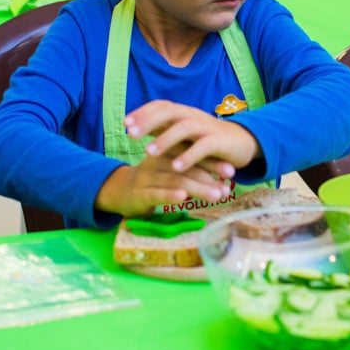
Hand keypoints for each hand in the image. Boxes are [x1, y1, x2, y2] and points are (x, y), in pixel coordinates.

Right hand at [95, 151, 231, 217]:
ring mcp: (147, 177)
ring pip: (175, 180)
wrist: (117, 190)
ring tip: (216, 196)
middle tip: (228, 187)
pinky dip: (169, 195)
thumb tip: (222, 180)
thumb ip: (191, 170)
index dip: (212, 161)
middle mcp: (157, 161)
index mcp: (166, 151)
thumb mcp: (170, 170)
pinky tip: (183, 198)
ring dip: (197, 188)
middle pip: (186, 167)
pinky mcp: (138, 194)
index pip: (192, 153)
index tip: (232, 171)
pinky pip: (155, 194)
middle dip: (209, 177)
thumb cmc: (152, 181)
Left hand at [124, 100, 260, 172]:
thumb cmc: (208, 140)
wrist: (243, 143)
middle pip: (169, 111)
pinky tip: (176, 167)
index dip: (143, 112)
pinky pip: (203, 146)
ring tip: (148, 153)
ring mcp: (207, 127)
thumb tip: (137, 129)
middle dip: (148, 121)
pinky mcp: (220, 141)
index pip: (161, 106)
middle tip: (130, 135)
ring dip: (165, 139)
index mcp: (184, 113)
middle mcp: (194, 116)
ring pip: (184, 127)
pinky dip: (189, 156)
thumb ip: (165, 130)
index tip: (124, 123)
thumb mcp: (185, 134)